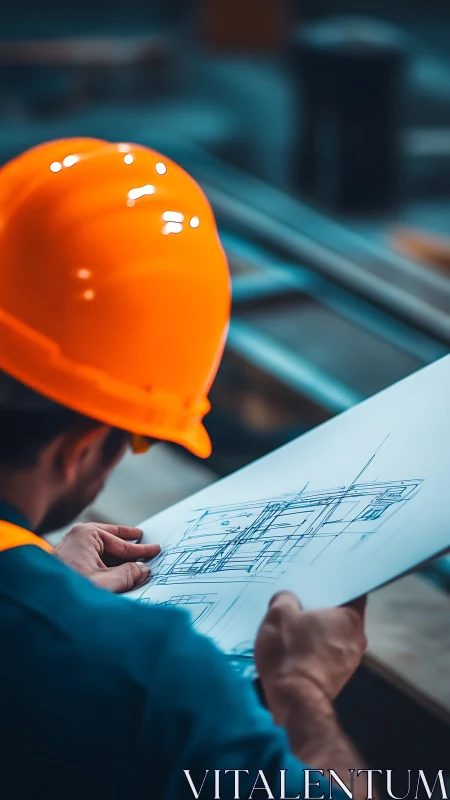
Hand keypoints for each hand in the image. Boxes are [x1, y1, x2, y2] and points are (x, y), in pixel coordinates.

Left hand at [54, 523, 160, 592]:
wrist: (41, 601)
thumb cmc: (68, 591)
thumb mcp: (106, 583)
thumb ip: (128, 575)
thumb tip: (143, 569)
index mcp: (87, 535)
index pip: (121, 544)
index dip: (141, 549)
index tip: (155, 549)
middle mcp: (78, 537)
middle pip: (111, 542)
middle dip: (127, 546)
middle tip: (143, 541)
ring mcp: (71, 548)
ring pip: (101, 551)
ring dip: (117, 558)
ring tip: (132, 560)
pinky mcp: (66, 561)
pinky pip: (92, 559)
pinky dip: (106, 565)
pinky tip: (115, 572)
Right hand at [254, 591, 366, 712]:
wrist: (294, 703)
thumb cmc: (290, 651)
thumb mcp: (278, 614)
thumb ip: (286, 598)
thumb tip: (289, 600)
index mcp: (351, 617)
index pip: (352, 591)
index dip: (336, 583)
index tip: (319, 579)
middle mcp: (358, 638)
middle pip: (341, 615)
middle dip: (322, 609)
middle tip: (300, 600)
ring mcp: (350, 662)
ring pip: (333, 636)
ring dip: (316, 631)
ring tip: (292, 624)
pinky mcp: (338, 678)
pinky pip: (326, 654)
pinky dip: (313, 648)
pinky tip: (294, 647)